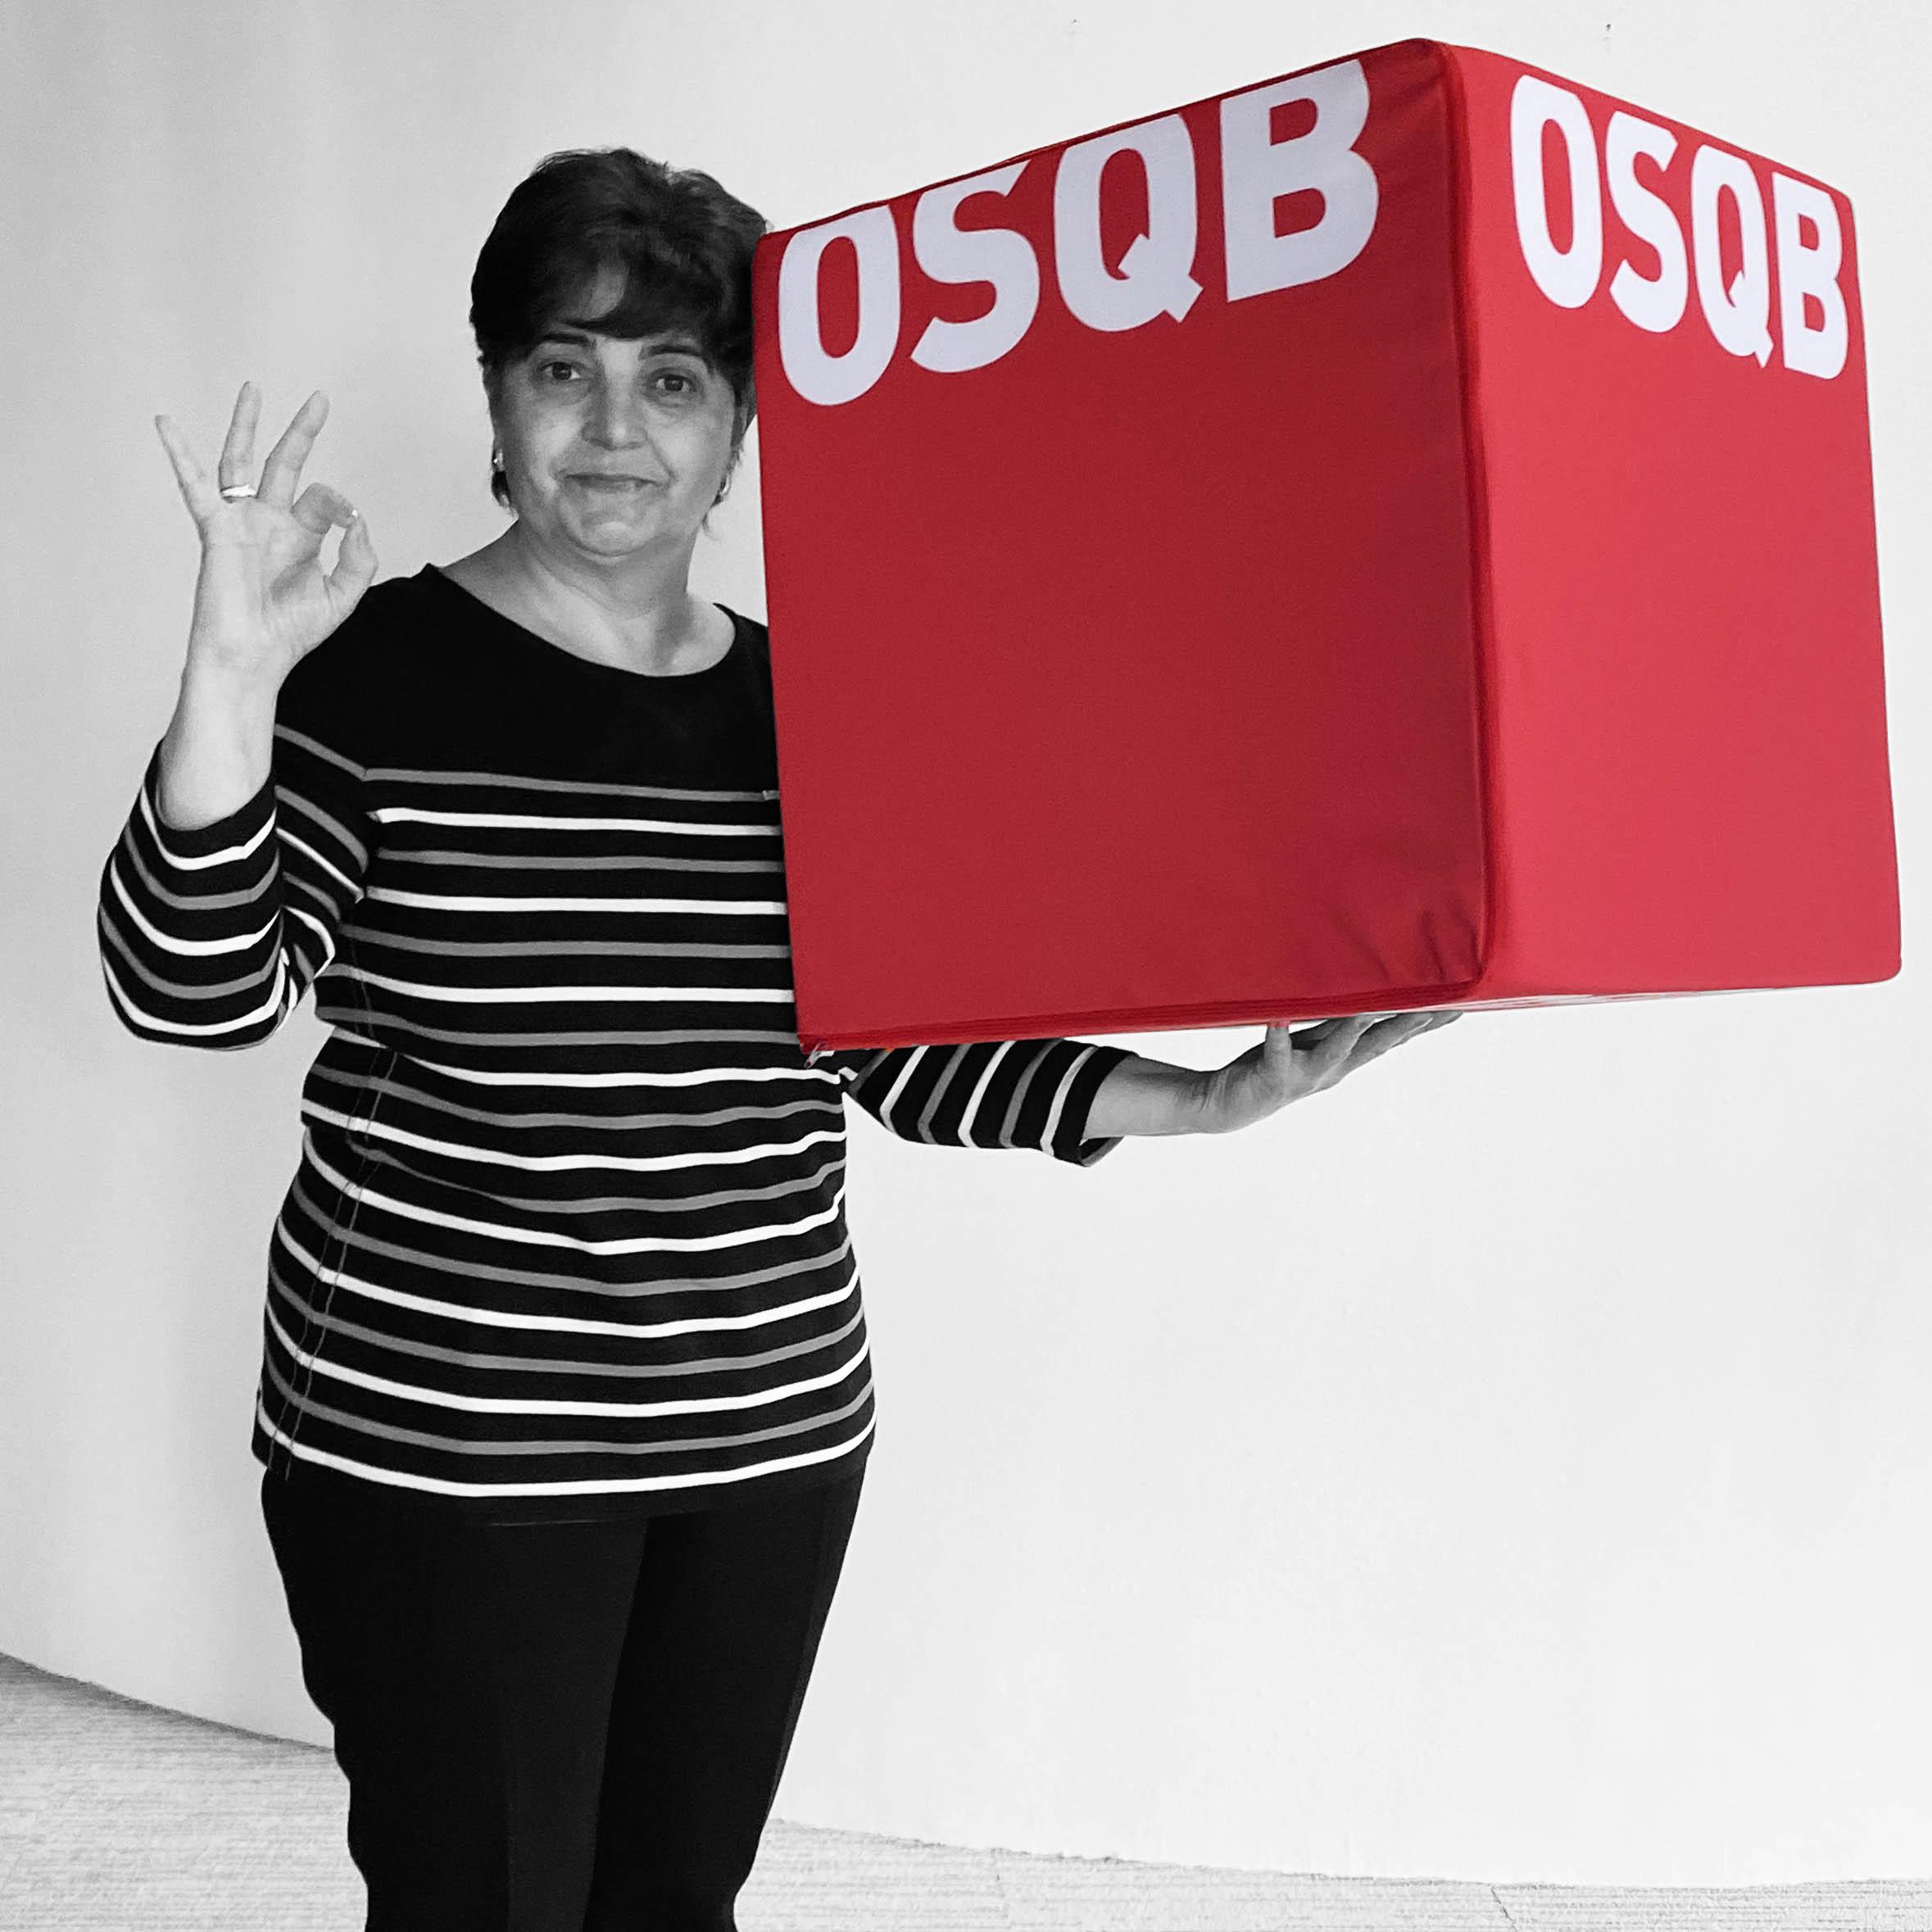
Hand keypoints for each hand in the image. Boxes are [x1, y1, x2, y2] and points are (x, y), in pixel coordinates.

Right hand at [155, 381, 377, 688]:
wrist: (254, 656)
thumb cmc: (292, 632)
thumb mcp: (343, 595)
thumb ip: (359, 558)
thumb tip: (357, 519)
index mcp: (300, 536)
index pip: (324, 498)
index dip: (340, 504)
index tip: (348, 522)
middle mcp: (270, 522)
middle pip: (286, 464)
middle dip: (303, 431)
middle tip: (319, 398)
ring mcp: (241, 521)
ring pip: (242, 462)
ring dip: (247, 425)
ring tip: (253, 389)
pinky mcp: (216, 528)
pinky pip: (195, 485)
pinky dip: (180, 454)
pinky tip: (165, 423)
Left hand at [1196, 1008, 1463, 1133]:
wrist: (1227, 1104)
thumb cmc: (1272, 1064)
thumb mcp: (1310, 1039)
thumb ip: (1337, 1019)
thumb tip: (1366, 993)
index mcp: (1345, 1057)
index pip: (1393, 1036)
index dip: (1427, 1022)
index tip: (1463, 1004)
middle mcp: (1332, 1068)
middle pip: (1377, 1044)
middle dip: (1408, 1025)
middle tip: (1442, 1007)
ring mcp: (1304, 1075)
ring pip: (1336, 1049)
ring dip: (1354, 1029)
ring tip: (1370, 1008)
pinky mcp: (1272, 1077)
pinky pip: (1275, 1052)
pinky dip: (1277, 1036)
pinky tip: (1279, 1021)